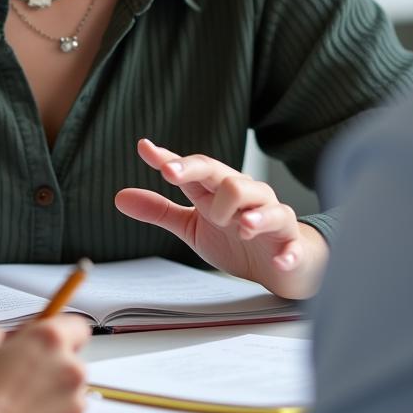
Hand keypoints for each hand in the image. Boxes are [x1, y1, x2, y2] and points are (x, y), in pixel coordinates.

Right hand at [0, 316, 89, 412]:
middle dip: (52, 365)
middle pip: (71, 360)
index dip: (62, 331)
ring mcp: (73, 404)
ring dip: (51, 393)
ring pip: (69, 392)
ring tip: (19, 402)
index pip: (76, 325)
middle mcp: (68, 369)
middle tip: (24, 373)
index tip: (50, 338)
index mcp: (49, 340)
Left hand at [114, 138, 327, 298]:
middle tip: (172, 175)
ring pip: (263, 201)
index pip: (195, 168)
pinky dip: (287, 252)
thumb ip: (160, 211)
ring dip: (251, 213)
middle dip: (200, 172)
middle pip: (225, 176)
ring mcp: (271, 217)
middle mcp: (245, 196)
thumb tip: (120, 197)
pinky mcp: (291, 243)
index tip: (145, 148)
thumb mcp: (192, 226)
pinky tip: (279, 260)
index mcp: (217, 190)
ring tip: (240, 226)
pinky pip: (292, 242)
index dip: (171, 159)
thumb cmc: (237, 239)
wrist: (282, 263)